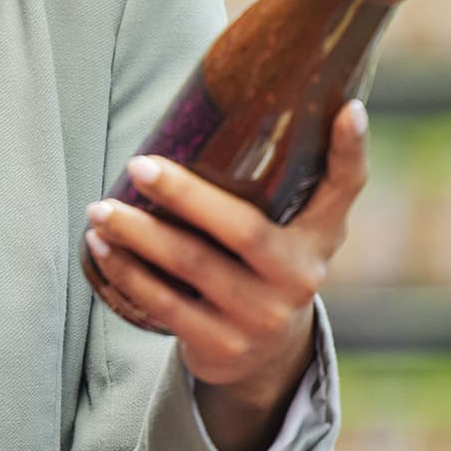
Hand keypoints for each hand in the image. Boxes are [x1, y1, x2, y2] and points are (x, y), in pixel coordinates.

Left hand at [81, 102, 369, 450]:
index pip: (345, 188)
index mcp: (318, 238)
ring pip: (192, 266)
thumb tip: (255, 92)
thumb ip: (284, 178)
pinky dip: (127, 272)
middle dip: (185, 195)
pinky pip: (165, 305)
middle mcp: (299, 278)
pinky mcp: (222, 346)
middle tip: (138, 165)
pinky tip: (101, 246)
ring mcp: (261, 317)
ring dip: (138, 234)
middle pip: (242, 229)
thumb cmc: (265, 265)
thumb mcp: (292, 229)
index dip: (350, 151)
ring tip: (100, 208)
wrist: (264, 358)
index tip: (350, 110)